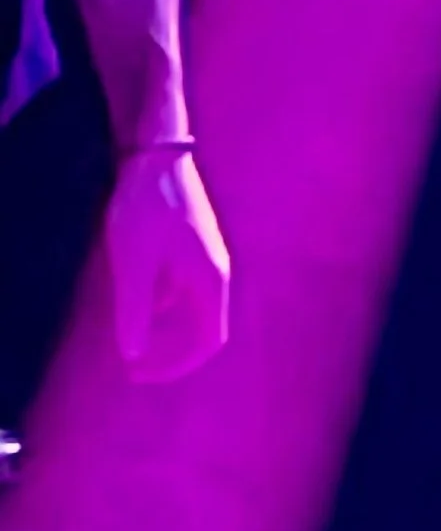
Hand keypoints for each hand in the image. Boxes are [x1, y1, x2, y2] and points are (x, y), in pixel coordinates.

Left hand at [102, 147, 231, 382]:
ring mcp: (207, 258)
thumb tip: (134, 355)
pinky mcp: (193, 247)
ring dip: (166, 331)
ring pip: (193, 310)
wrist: (158, 156)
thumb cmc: (146, 208)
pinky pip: (184, 291)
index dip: (178, 366)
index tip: (142, 375)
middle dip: (171, 354)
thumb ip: (136, 311)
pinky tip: (138, 302)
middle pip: (204, 329)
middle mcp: (217, 273)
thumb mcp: (134, 264)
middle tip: (135, 368)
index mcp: (211, 280)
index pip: (209, 340)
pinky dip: (163, 307)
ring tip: (133, 339)